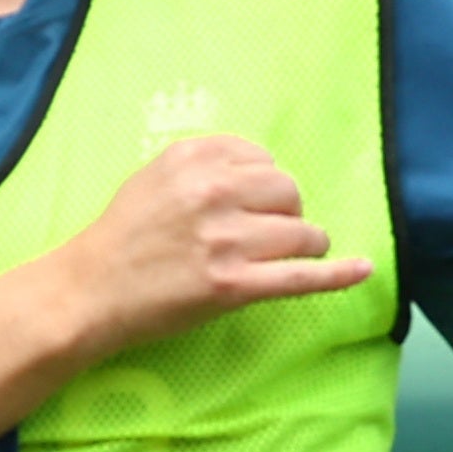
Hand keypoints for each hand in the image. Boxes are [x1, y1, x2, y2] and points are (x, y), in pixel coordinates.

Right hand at [0, 134, 366, 436]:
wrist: (89, 290)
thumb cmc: (123, 236)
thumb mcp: (155, 178)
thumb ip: (205, 164)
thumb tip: (264, 167)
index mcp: (192, 161)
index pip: (264, 161)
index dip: (265, 186)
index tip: (252, 204)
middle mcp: (211, 194)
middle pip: (290, 193)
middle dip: (287, 214)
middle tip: (264, 236)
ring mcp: (225, 241)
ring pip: (303, 234)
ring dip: (302, 247)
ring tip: (274, 259)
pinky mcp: (234, 285)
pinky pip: (303, 276)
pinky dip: (338, 274)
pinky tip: (363, 269)